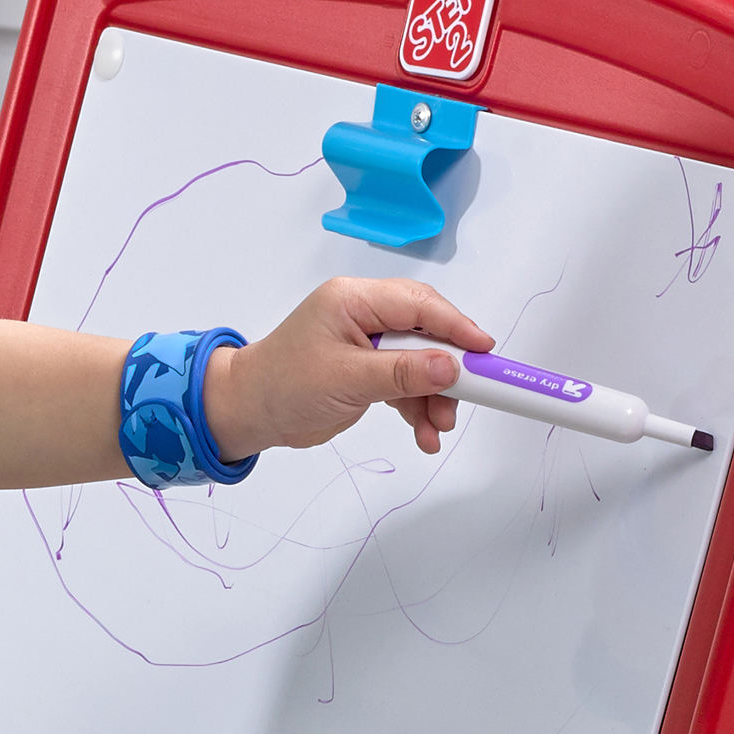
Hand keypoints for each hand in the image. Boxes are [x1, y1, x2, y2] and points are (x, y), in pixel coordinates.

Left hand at [207, 277, 491, 462]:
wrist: (249, 413)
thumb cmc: (282, 386)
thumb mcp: (346, 379)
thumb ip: (401, 373)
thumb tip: (450, 367)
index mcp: (355, 300)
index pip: (419, 305)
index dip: (456, 327)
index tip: (484, 351)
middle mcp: (365, 315)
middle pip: (426, 333)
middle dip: (448, 369)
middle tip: (468, 396)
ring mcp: (368, 344)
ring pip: (420, 363)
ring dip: (435, 397)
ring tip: (438, 428)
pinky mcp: (368, 372)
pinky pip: (406, 384)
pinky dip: (418, 408)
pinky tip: (425, 434)